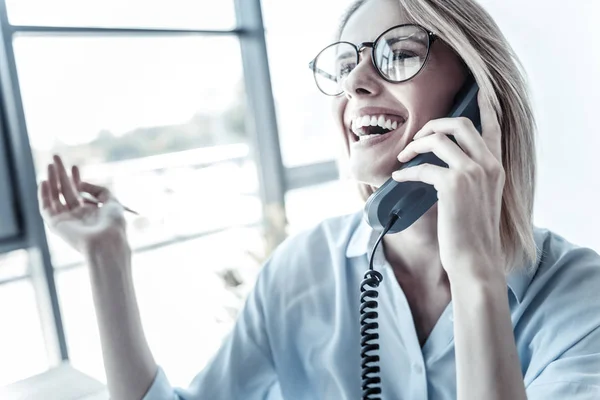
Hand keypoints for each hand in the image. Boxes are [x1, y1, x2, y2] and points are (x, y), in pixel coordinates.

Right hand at [38, 155, 129, 255]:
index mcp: (90, 213)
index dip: (76, 179)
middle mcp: (76, 216)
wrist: (107, 242)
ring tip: (50, 164)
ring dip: (51, 180)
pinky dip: (43, 195)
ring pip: (54, 197)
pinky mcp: (56, 225)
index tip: (75, 166)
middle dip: (61, 174)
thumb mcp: (112, 202)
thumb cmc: (113, 224)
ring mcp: (66, 220)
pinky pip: (45, 208)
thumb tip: (80, 184)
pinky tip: (44, 181)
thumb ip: (100, 190)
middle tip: (56, 157)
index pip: (79, 193)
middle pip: (65, 191)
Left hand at [392, 91, 505, 281]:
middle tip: (417, 137)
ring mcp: (472, 172)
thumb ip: (469, 176)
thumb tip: (440, 162)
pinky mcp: (453, 184)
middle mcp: (488, 165)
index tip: (478, 89)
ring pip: (439, 138)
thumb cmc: (472, 233)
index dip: (485, 105)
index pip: (494, 127)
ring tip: (403, 157)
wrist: (476, 260)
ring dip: (415, 145)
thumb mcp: (479, 199)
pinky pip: (422, 166)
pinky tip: (398, 177)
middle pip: (460, 123)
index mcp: (496, 167)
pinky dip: (406, 171)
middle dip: (434, 124)